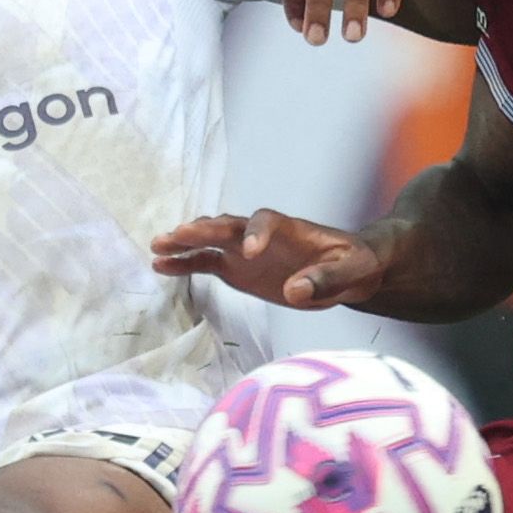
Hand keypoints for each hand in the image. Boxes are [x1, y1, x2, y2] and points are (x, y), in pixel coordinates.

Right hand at [152, 207, 386, 309]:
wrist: (348, 270)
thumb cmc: (353, 263)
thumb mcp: (351, 271)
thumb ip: (325, 279)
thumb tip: (295, 291)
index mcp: (290, 228)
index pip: (266, 221)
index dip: (256, 233)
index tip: (251, 252)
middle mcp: (261, 235)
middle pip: (228, 226)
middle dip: (205, 229)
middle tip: (180, 233)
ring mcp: (245, 251)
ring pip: (211, 240)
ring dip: (186, 242)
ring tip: (158, 245)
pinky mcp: (237, 269)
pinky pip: (206, 263)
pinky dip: (185, 263)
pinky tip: (161, 266)